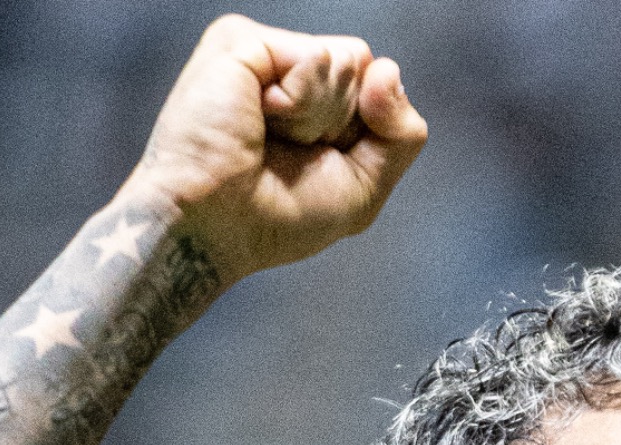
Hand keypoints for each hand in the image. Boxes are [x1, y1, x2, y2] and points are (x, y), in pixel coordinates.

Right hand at [120, 14, 427, 282]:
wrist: (219, 228)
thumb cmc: (279, 217)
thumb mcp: (366, 185)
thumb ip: (401, 132)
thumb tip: (387, 68)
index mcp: (314, 97)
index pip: (378, 85)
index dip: (367, 132)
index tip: (319, 161)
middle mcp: (288, 67)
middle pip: (365, 69)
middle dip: (343, 125)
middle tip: (288, 151)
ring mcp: (264, 52)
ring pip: (348, 60)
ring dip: (319, 118)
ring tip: (268, 137)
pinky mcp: (240, 40)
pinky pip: (316, 57)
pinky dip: (300, 103)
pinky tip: (258, 119)